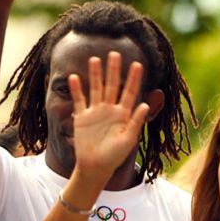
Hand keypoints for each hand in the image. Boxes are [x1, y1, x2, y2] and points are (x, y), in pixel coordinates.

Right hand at [70, 52, 149, 182]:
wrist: (95, 167)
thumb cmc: (114, 156)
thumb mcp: (128, 140)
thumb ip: (136, 122)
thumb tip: (145, 104)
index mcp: (123, 114)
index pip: (129, 92)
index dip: (133, 79)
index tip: (137, 64)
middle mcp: (109, 110)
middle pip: (112, 85)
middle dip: (114, 70)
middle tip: (114, 53)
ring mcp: (95, 113)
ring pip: (95, 89)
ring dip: (95, 75)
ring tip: (95, 59)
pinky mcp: (82, 118)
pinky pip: (79, 100)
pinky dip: (76, 90)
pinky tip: (74, 77)